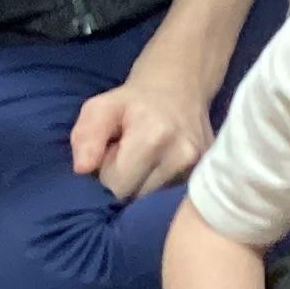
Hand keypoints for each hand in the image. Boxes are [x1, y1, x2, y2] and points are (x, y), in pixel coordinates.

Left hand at [70, 50, 213, 202]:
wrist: (180, 88)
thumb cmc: (133, 101)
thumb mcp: (100, 108)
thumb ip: (86, 136)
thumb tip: (82, 169)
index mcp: (153, 137)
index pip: (116, 187)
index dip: (106, 174)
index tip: (111, 155)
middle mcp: (181, 157)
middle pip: (136, 198)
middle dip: (124, 182)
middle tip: (127, 157)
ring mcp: (199, 169)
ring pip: (154, 201)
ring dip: (142, 185)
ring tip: (145, 160)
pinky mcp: (207, 175)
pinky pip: (171, 197)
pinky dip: (160, 186)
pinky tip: (161, 165)